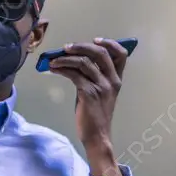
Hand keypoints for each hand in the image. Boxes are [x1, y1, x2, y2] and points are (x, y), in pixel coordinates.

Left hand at [48, 39, 128, 160]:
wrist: (97, 136)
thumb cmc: (96, 114)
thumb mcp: (101, 92)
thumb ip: (95, 76)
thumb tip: (77, 59)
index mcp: (117, 80)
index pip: (121, 54)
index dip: (109, 43)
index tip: (95, 40)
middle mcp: (112, 81)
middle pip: (100, 52)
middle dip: (81, 46)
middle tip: (66, 47)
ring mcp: (101, 87)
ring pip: (84, 61)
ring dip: (65, 58)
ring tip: (54, 60)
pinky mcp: (89, 93)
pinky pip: (74, 74)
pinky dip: (61, 68)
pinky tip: (53, 69)